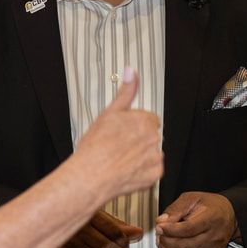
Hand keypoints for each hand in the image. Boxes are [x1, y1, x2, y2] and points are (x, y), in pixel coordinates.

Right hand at [47, 210, 143, 247]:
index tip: (127, 247)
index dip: (125, 243)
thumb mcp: (95, 216)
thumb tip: (137, 234)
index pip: (115, 232)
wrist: (42, 222)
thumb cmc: (74, 220)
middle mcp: (80, 229)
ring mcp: (70, 244)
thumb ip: (116, 225)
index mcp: (90, 215)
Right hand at [73, 68, 162, 198]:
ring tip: (120, 159)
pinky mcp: (155, 174)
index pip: (149, 119)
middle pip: (150, 136)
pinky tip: (126, 170)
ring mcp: (155, 157)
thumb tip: (131, 71)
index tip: (122, 132)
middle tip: (118, 146)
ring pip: (151, 153)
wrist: (90, 176)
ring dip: (141, 156)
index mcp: (145, 120)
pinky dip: (142, 171)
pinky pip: (152, 171)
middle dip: (138, 140)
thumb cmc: (96, 146)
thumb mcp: (109, 113)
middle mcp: (154, 138)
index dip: (134, 126)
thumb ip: (125, 92)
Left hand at [155, 191, 238, 247]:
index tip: (160, 227)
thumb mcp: (193, 198)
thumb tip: (161, 221)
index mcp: (210, 219)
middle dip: (166, 241)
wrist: (229, 215)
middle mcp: (213, 238)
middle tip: (160, 234)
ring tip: (163, 243)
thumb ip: (176, 209)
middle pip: (184, 246)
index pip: (187, 229)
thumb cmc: (210, 206)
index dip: (170, 230)